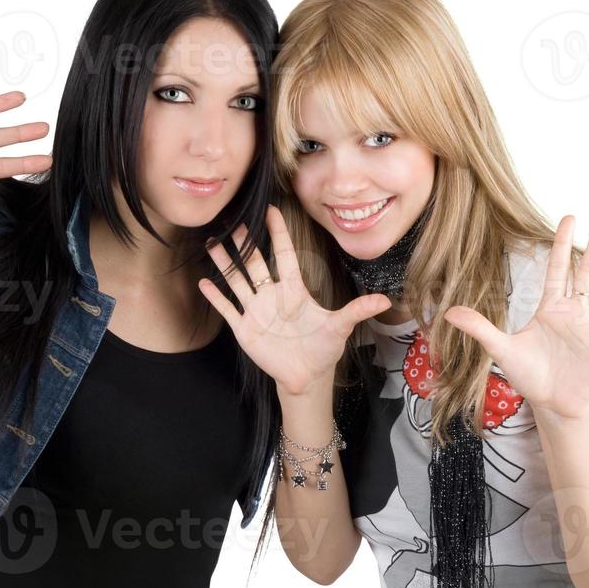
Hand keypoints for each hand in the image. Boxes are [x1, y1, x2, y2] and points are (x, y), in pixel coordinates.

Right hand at [198, 205, 390, 395]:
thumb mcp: (340, 327)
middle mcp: (272, 296)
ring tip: (212, 243)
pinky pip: (227, 308)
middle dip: (244, 243)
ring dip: (225, 263)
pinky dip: (216, 296)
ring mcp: (256, 310)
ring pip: (237, 281)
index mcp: (294, 290)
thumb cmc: (323, 349)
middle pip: (255, 263)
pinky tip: (203, 282)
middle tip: (233, 221)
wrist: (307, 377)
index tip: (271, 210)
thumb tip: (385, 300)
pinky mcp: (245, 328)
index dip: (278, 233)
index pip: (284, 254)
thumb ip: (357, 310)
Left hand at [443, 214, 588, 418]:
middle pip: (585, 269)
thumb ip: (480, 328)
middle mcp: (572, 310)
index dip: (561, 244)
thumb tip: (447, 312)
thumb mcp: (502, 350)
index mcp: (550, 308)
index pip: (558, 268)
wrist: (555, 405)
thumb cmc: (530, 378)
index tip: (567, 219)